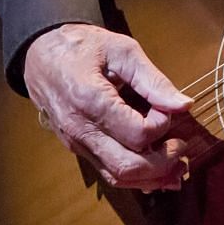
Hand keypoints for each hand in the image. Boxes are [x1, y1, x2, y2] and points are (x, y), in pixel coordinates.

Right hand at [22, 23, 193, 190]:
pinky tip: (155, 172)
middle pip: (127, 165)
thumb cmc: (81, 46)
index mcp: (91, 101)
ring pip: (116, 177)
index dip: (162, 125)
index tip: (168, 108)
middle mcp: (81, 129)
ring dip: (151, 178)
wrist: (40, 55)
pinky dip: (134, 177)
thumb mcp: (121, 50)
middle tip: (182, 147)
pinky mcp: (77, 148)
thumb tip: (183, 105)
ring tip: (177, 167)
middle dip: (162, 164)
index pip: (137, 133)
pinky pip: (107, 171)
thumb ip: (153, 79)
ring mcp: (76, 143)